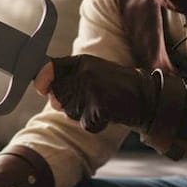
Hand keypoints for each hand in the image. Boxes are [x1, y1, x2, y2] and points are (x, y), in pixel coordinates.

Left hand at [36, 54, 158, 132]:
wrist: (145, 96)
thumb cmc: (115, 86)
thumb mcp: (91, 72)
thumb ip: (67, 77)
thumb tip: (41, 87)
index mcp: (81, 62)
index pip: (50, 68)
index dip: (42, 79)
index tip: (41, 87)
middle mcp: (84, 73)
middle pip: (56, 96)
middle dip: (66, 104)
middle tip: (88, 100)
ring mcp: (92, 89)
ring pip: (70, 112)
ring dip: (83, 115)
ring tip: (100, 105)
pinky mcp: (100, 106)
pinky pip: (86, 124)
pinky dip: (95, 125)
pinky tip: (107, 115)